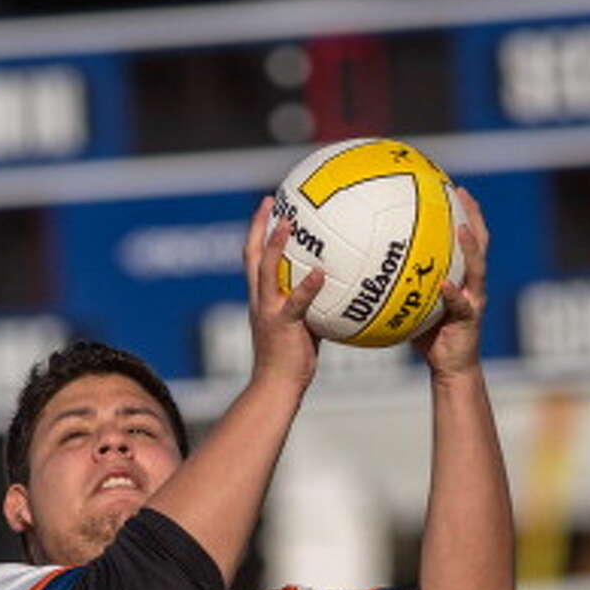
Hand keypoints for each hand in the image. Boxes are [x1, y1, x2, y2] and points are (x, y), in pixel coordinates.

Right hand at [244, 196, 323, 391]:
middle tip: (269, 200)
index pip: (254, 260)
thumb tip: (337, 293)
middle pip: (251, 255)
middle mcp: (260, 301)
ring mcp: (269, 311)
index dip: (258, 233)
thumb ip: (314, 307)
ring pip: (266, 271)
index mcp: (261, 300)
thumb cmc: (291, 364)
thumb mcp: (303, 328)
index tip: (268, 208)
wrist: (276, 389)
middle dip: (257, 226)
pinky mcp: (283, 325)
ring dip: (275, 245)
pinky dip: (308, 286)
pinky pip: (296, 302)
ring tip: (288, 223)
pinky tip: (322, 272)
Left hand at [413, 187, 487, 378]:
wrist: (450, 368)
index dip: (463, 212)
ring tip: (460, 228)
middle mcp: (472, 284)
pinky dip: (452, 293)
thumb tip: (367, 269)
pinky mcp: (470, 321)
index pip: (466, 239)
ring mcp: (474, 301)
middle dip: (474, 216)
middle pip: (480, 243)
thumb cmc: (428, 337)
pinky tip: (443, 284)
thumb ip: (400, 286)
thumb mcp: (412, 306)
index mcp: (462, 277)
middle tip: (461, 193)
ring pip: (477, 268)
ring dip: (469, 247)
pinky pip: (460, 305)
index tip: (452, 187)